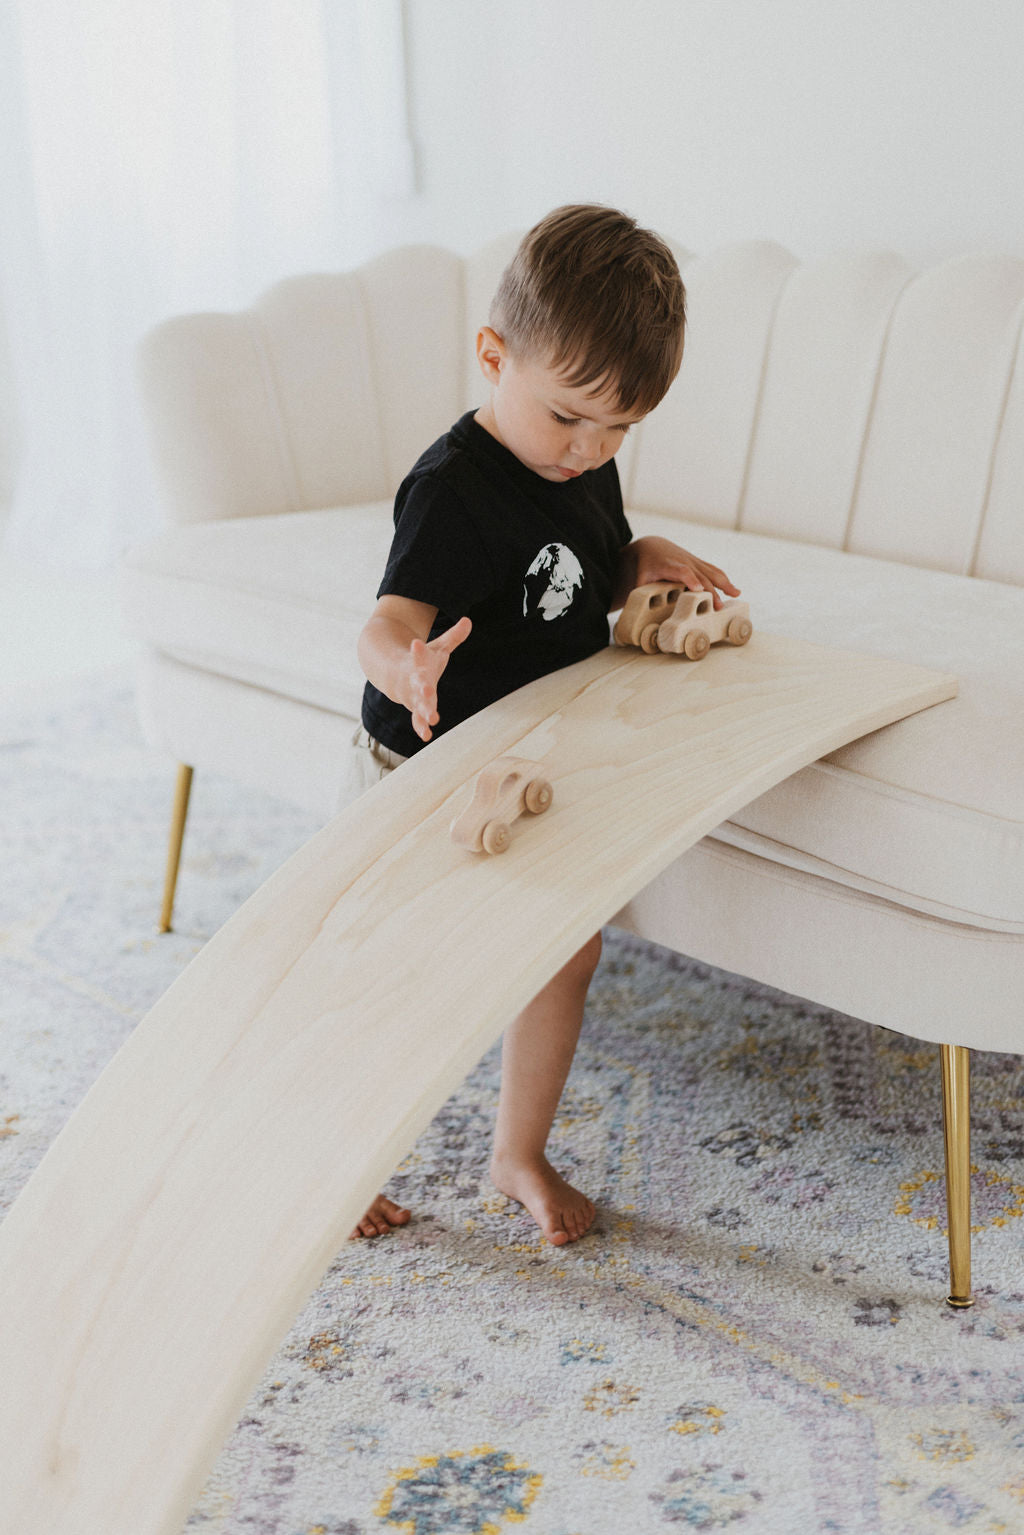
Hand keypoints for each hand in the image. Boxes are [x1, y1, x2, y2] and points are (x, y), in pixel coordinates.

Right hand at [405, 616, 471, 740]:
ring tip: (433, 718)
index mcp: (418, 662)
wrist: (393, 673)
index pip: (417, 655)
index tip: (415, 643)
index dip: (417, 650)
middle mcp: (413, 679)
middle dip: (422, 686)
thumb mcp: (437, 647)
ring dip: (424, 710)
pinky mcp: (413, 707)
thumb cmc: (421, 660)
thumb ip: (453, 637)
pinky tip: (427, 735)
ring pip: (417, 703)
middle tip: (427, 689)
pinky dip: (421, 726)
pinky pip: (416, 719)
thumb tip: (468, 621)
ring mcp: (412, 695)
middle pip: (418, 682)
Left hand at [628, 535, 739, 610]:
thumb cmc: (645, 566)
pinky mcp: (699, 563)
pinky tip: (735, 591)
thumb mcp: (640, 580)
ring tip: (736, 595)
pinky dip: (724, 580)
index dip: (691, 579)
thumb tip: (644, 616)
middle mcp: (684, 561)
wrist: (652, 546)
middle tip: (717, 606)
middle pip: (700, 575)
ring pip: (711, 571)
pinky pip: (714, 571)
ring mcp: (693, 561)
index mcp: (668, 565)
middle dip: (711, 591)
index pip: (681, 570)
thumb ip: (643, 596)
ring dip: (724, 584)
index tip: (698, 590)